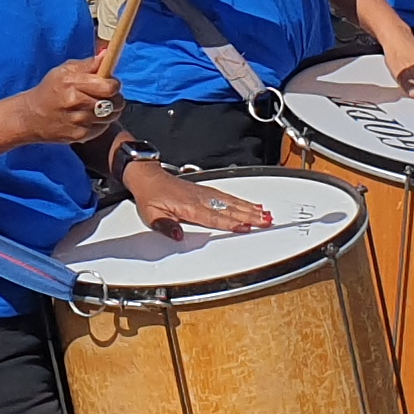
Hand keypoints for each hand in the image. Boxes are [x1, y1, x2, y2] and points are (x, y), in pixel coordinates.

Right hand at [11, 56, 125, 147]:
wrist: (31, 117)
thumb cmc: (50, 90)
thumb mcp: (64, 70)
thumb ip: (88, 64)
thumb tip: (106, 54)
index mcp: (72, 83)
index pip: (108, 87)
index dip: (114, 84)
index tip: (111, 83)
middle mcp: (76, 103)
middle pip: (113, 102)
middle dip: (115, 98)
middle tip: (107, 95)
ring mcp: (78, 121)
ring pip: (111, 116)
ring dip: (110, 111)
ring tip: (98, 106)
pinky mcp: (79, 136)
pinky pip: (102, 128)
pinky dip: (100, 123)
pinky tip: (89, 117)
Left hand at [123, 159, 273, 238]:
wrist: (148, 177)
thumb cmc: (150, 196)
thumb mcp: (151, 215)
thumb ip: (166, 226)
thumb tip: (177, 236)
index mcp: (188, 206)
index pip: (213, 217)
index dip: (230, 223)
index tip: (246, 226)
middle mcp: (200, 199)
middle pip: (228, 209)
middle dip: (248, 216)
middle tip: (265, 221)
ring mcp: (204, 194)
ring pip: (231, 202)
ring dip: (249, 209)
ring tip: (265, 215)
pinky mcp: (205, 191)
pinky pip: (227, 196)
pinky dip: (241, 202)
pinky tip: (251, 206)